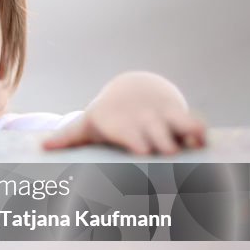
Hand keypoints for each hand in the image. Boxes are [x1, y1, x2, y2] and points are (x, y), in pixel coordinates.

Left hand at [42, 71, 206, 154]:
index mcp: (121, 125)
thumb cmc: (108, 116)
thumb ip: (68, 137)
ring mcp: (164, 118)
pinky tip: (207, 144)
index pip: (129, 134)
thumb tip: (42, 146)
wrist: (134, 90)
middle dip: (163, 145)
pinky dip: (202, 131)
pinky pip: (196, 122)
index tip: (143, 153)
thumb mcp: (89, 124)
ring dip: (187, 135)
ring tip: (195, 148)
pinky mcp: (181, 117)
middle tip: (171, 158)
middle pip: (157, 135)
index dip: (136, 141)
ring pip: (180, 124)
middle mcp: (144, 120)